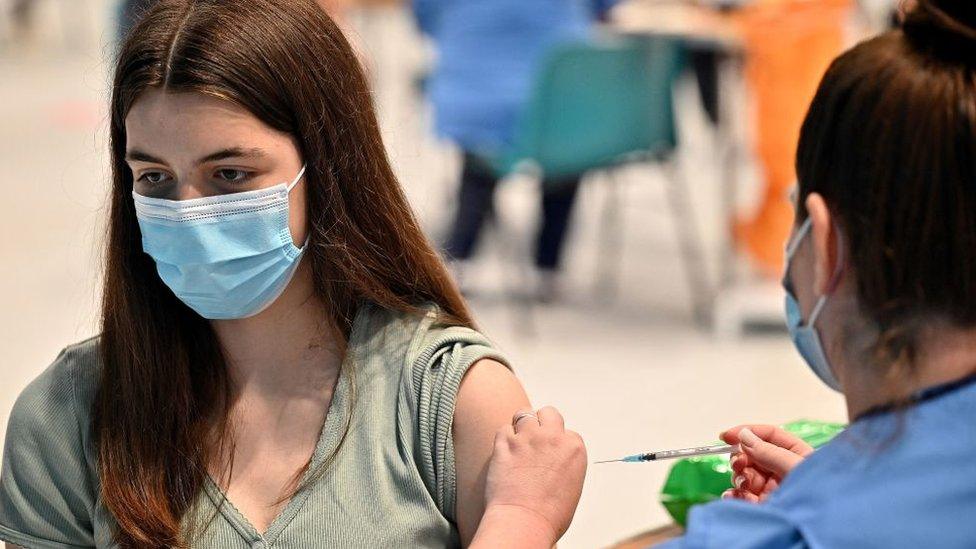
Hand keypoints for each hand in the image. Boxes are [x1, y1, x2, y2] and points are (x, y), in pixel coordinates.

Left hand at [476, 407, 586, 547]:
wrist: (525, 521)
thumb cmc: (550, 515)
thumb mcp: (572, 486)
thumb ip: (564, 464)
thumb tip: (554, 461)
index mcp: (574, 448)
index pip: (568, 432)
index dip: (558, 442)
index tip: (551, 453)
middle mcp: (552, 437)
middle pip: (548, 413)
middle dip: (542, 423)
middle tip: (535, 438)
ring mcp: (527, 437)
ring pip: (524, 414)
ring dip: (521, 425)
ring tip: (518, 441)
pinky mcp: (505, 443)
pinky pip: (503, 429)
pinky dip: (503, 438)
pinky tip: (505, 451)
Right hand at [719, 425, 813, 502]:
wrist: (817, 528)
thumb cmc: (820, 495)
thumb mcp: (794, 467)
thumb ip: (769, 452)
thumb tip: (745, 436)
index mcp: (795, 454)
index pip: (768, 436)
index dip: (747, 432)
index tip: (727, 436)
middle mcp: (781, 470)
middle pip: (752, 455)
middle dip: (741, 458)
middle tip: (739, 464)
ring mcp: (771, 488)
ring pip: (744, 474)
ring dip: (739, 477)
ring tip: (744, 485)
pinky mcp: (763, 505)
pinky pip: (742, 496)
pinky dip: (734, 495)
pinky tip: (734, 496)